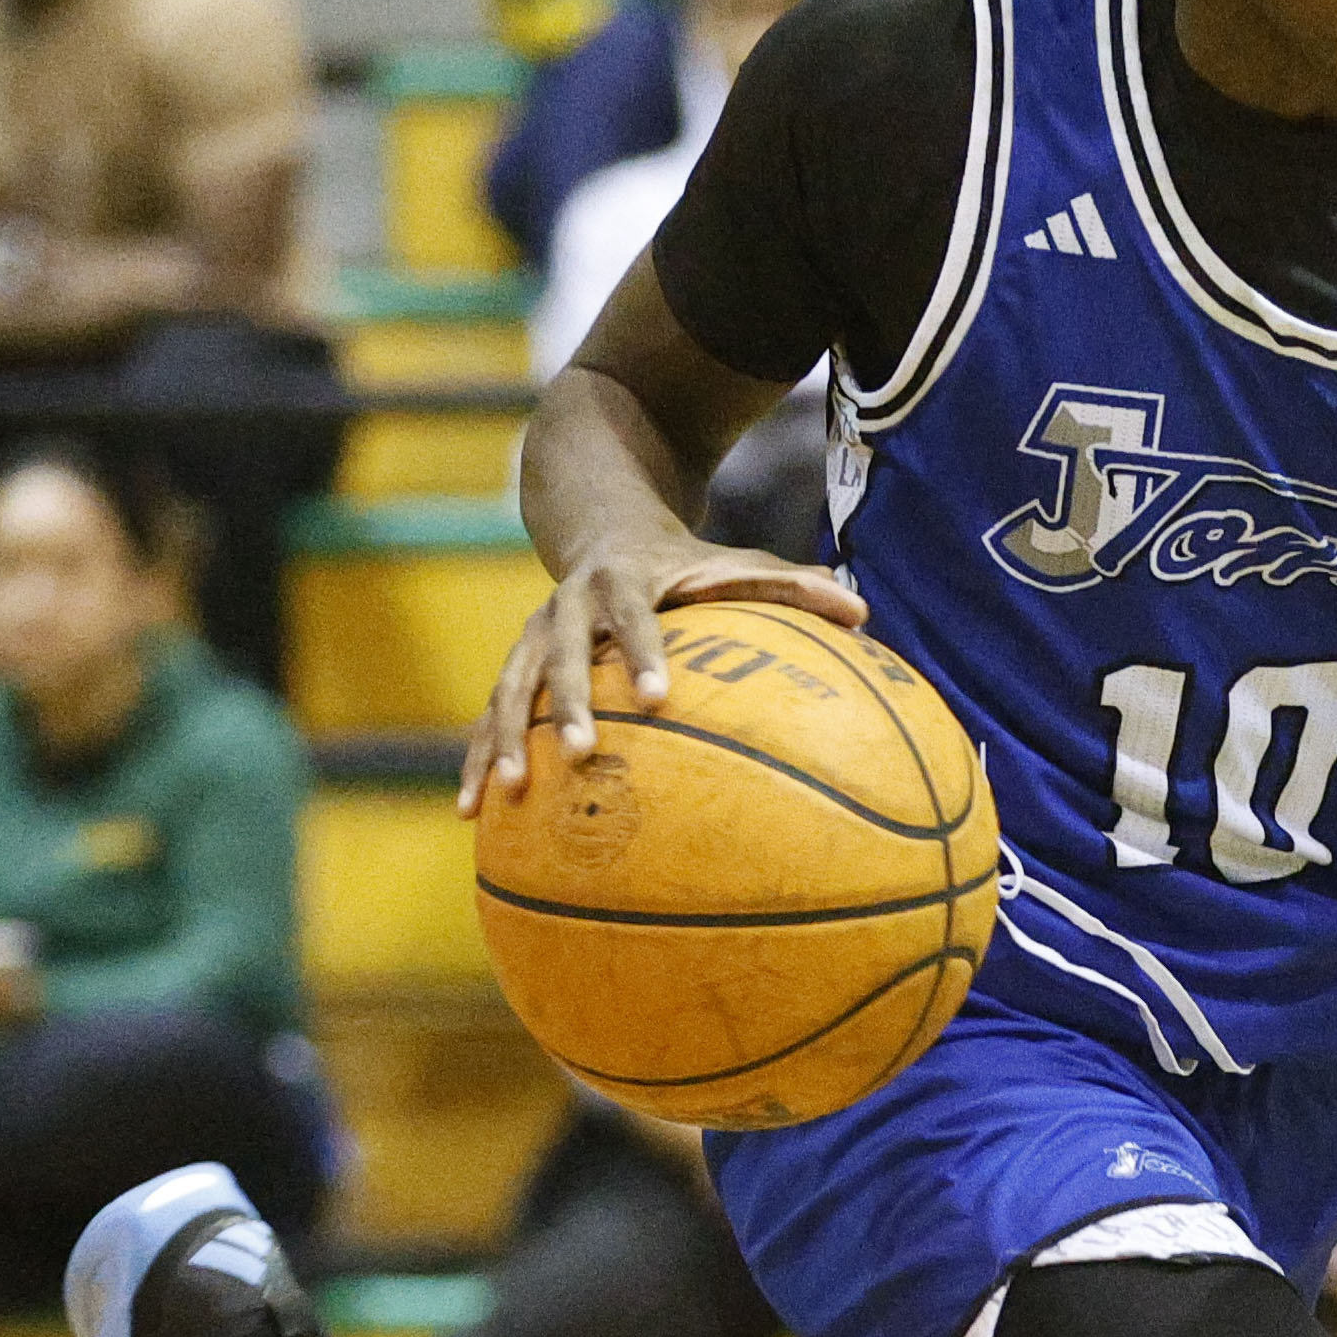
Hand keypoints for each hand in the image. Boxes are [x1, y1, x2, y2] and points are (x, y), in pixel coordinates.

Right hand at [460, 538, 871, 813]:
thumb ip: (795, 586)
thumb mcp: (735, 562)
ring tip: (510, 794)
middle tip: (581, 753)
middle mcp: (568, 606)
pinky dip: (479, 759)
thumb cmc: (685, 563)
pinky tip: (471, 814)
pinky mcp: (514, 665)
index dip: (641, 651)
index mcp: (622, 582)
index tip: (658, 696)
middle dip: (566, 702)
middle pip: (558, 653)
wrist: (600, 523)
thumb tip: (865, 610)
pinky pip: (489, 716)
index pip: (632, 616)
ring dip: (504, 738)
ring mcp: (532, 636)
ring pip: (509, 686)